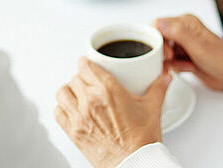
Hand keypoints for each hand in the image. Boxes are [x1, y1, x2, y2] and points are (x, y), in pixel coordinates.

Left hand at [55, 57, 170, 167]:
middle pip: (74, 78)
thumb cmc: (142, 140)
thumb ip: (158, 88)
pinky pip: (58, 113)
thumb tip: (164, 78)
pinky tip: (71, 111)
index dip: (86, 64)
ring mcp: (79, 116)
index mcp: (108, 89)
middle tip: (89, 84)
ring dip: (69, 92)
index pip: (85, 65)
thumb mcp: (152, 108)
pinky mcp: (73, 132)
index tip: (89, 66)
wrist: (134, 162)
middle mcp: (90, 100)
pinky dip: (62, 109)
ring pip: (62, 92)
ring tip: (78, 95)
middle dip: (82, 79)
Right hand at [155, 15, 222, 91]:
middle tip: (171, 59)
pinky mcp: (185, 57)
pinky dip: (174, 67)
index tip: (163, 51)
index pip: (159, 24)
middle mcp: (183, 32)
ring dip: (169, 61)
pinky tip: (186, 69)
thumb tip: (159, 22)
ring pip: (163, 52)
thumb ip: (178, 33)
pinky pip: (170, 61)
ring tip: (182, 65)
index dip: (157, 39)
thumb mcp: (199, 46)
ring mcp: (184, 45)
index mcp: (186, 22)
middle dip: (162, 52)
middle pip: (159, 39)